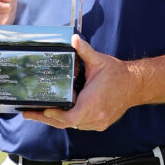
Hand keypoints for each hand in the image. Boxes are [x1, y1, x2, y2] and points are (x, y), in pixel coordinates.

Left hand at [23, 34, 138, 130]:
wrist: (135, 85)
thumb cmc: (117, 74)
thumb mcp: (99, 60)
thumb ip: (84, 50)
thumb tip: (73, 38)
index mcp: (93, 103)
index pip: (71, 117)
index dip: (56, 116)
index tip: (43, 109)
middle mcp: (96, 116)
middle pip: (66, 123)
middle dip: (46, 119)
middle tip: (28, 113)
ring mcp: (98, 122)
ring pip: (73, 126)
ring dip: (56, 121)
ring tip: (37, 114)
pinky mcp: (101, 124)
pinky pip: (80, 125)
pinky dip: (68, 121)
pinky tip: (55, 115)